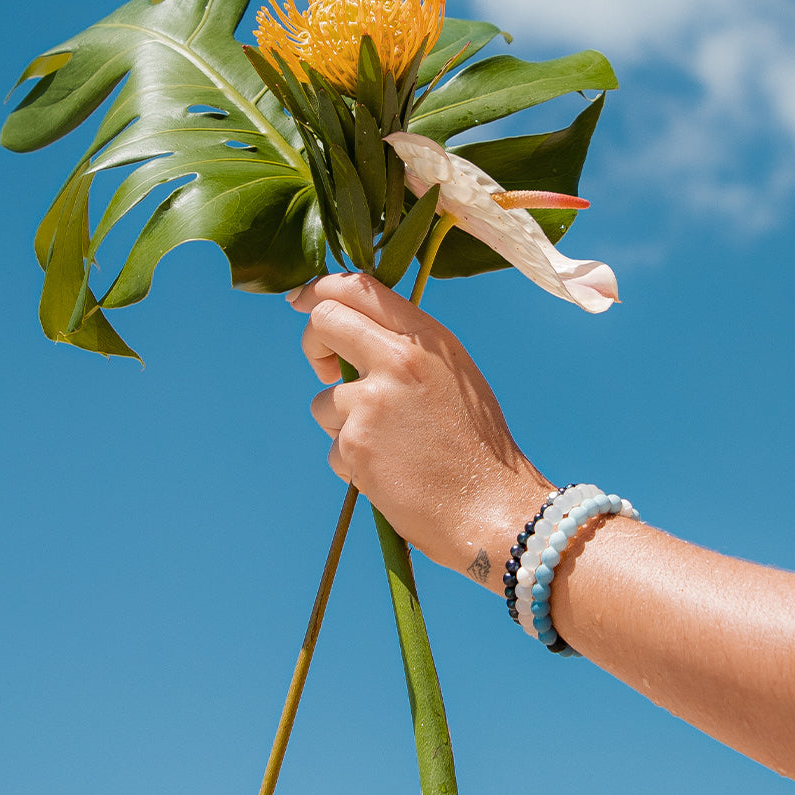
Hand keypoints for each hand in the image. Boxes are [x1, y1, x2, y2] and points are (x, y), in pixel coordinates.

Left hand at [290, 273, 550, 589]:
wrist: (491, 508)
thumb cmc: (476, 447)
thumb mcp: (454, 377)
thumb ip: (409, 349)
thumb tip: (357, 332)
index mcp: (427, 339)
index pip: (360, 286)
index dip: (320, 287)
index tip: (303, 298)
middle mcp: (397, 360)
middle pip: (325, 321)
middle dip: (314, 343)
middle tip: (323, 367)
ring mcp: (372, 401)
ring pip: (325, 400)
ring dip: (344, 425)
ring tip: (393, 448)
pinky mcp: (355, 443)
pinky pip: (334, 446)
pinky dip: (354, 462)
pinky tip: (392, 474)